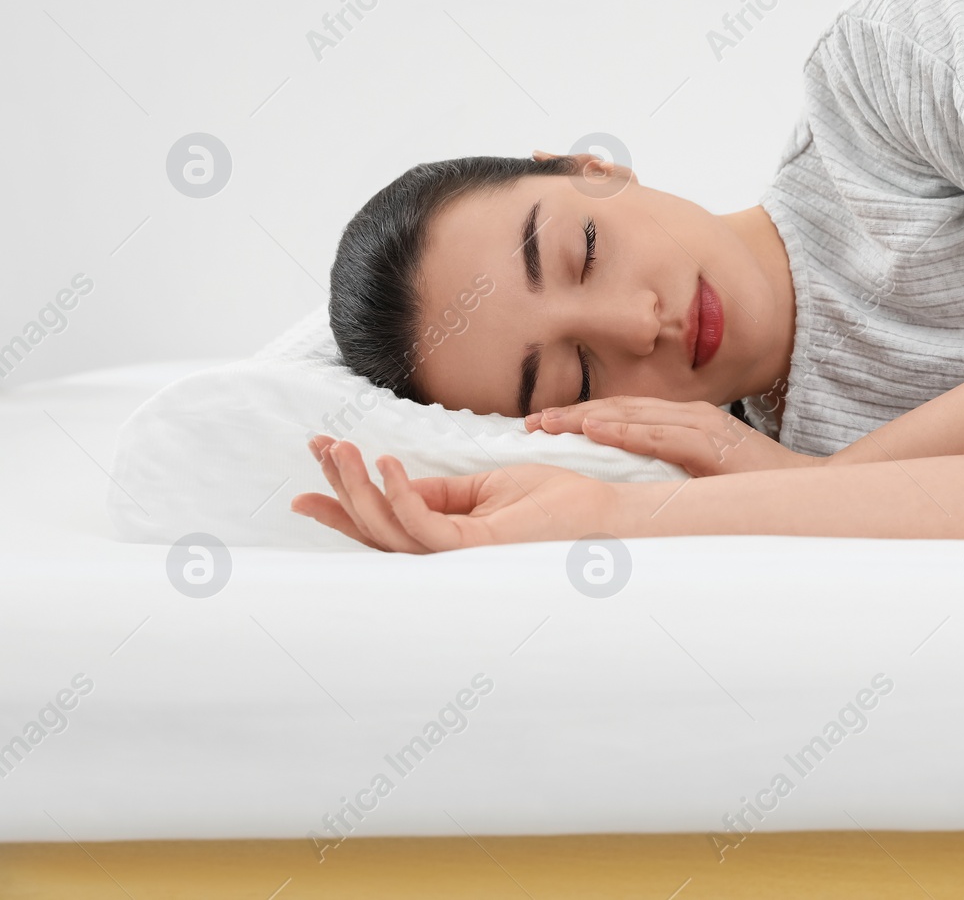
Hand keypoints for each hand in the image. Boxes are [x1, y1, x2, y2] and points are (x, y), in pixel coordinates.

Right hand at [290, 435, 619, 552]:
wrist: (604, 513)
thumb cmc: (555, 502)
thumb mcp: (487, 487)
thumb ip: (440, 492)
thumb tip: (392, 480)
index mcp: (449, 539)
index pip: (385, 520)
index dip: (345, 496)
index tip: (316, 459)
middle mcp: (448, 556)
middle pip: (376, 529)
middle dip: (340, 488)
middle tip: (318, 448)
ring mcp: (461, 558)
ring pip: (390, 529)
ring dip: (358, 487)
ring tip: (340, 448)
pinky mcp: (478, 549)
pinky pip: (425, 526)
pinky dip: (400, 495)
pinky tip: (385, 464)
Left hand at [529, 396, 820, 475]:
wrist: (809, 490)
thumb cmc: (755, 488)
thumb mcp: (701, 477)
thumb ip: (666, 472)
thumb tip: (623, 487)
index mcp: (684, 423)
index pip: (622, 414)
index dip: (580, 417)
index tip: (540, 426)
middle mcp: (690, 417)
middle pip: (619, 409)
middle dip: (571, 414)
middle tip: (529, 424)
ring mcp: (703, 428)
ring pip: (633, 416)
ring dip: (586, 419)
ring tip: (548, 425)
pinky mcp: (714, 447)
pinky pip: (662, 436)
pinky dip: (627, 431)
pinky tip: (597, 431)